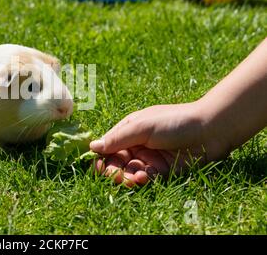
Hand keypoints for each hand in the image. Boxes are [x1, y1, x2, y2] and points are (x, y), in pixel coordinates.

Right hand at [89, 102, 227, 186]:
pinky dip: (143, 180)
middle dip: (114, 171)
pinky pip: (146, 179)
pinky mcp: (162, 171)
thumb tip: (92, 146)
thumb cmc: (174, 121)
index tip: (99, 166)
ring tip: (136, 177)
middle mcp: (136, 145)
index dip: (102, 157)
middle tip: (117, 176)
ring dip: (128, 177)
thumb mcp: (142, 126)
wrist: (210, 130)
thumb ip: (117, 138)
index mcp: (129, 130)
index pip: (107, 146)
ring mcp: (149, 158)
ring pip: (129, 173)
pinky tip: (146, 176)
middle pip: (116, 162)